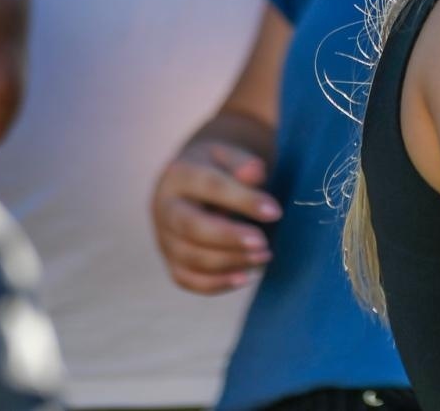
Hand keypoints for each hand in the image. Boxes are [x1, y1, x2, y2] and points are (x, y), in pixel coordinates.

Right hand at [150, 139, 281, 293]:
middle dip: (230, 239)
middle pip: (192, 228)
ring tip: (264, 256)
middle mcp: (165, 208)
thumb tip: (254, 173)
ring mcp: (164, 237)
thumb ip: (243, 163)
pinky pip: (185, 279)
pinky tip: (246, 277)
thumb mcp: (230, 154)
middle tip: (264, 244)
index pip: (211, 187)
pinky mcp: (170, 259)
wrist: (191, 180)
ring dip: (229, 262)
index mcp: (180, 174)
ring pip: (189, 257)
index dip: (244, 200)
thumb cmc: (219, 167)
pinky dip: (215, 284)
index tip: (275, 212)